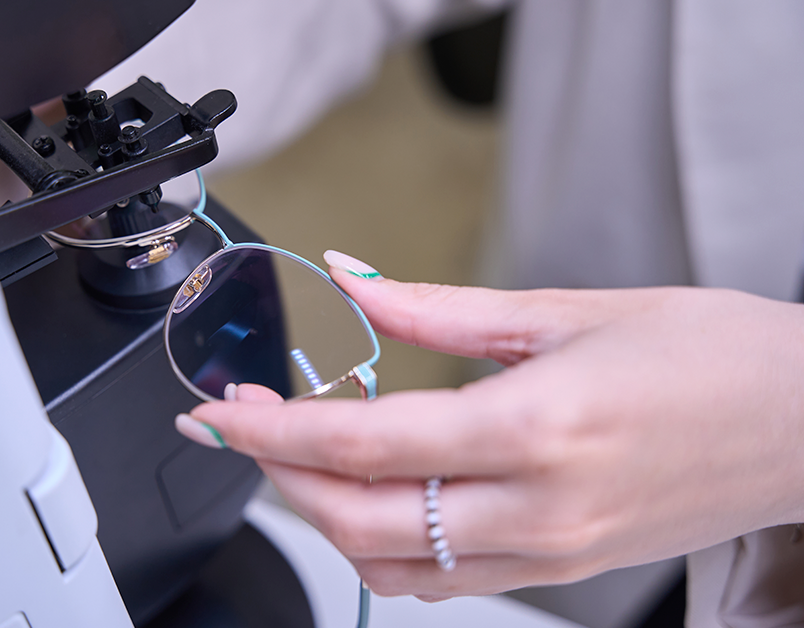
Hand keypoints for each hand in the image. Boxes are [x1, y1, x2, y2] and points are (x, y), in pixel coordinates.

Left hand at [175, 254, 803, 599]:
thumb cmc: (709, 354)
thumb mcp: (568, 309)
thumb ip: (439, 306)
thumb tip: (352, 281)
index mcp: (536, 427)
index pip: (364, 444)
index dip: (272, 430)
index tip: (219, 412)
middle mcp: (537, 507)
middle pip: (358, 517)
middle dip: (277, 474)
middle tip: (242, 425)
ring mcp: (549, 552)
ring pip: (391, 564)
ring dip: (322, 514)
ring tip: (294, 457)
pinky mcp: (561, 568)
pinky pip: (442, 581)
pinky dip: (381, 546)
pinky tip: (367, 500)